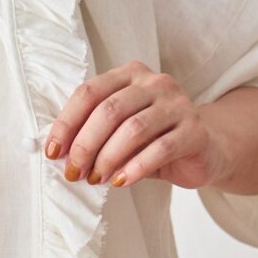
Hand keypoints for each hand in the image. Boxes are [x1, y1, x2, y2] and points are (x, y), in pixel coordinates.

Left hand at [43, 60, 229, 188]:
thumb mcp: (118, 132)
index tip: (53, 152)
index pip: (88, 93)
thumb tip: (58, 154)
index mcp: (129, 76)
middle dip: (84, 146)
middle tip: (74, 172)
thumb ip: (93, 133)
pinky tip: (120, 181)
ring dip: (107, 158)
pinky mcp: (195, 131)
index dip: (66, 124)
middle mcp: (155, 83)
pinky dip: (135, 168)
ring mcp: (178, 104)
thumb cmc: (152, 140)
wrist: (205, 149)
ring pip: (133, 129)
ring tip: (95, 179)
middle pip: (109, 111)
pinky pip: (160, 149)